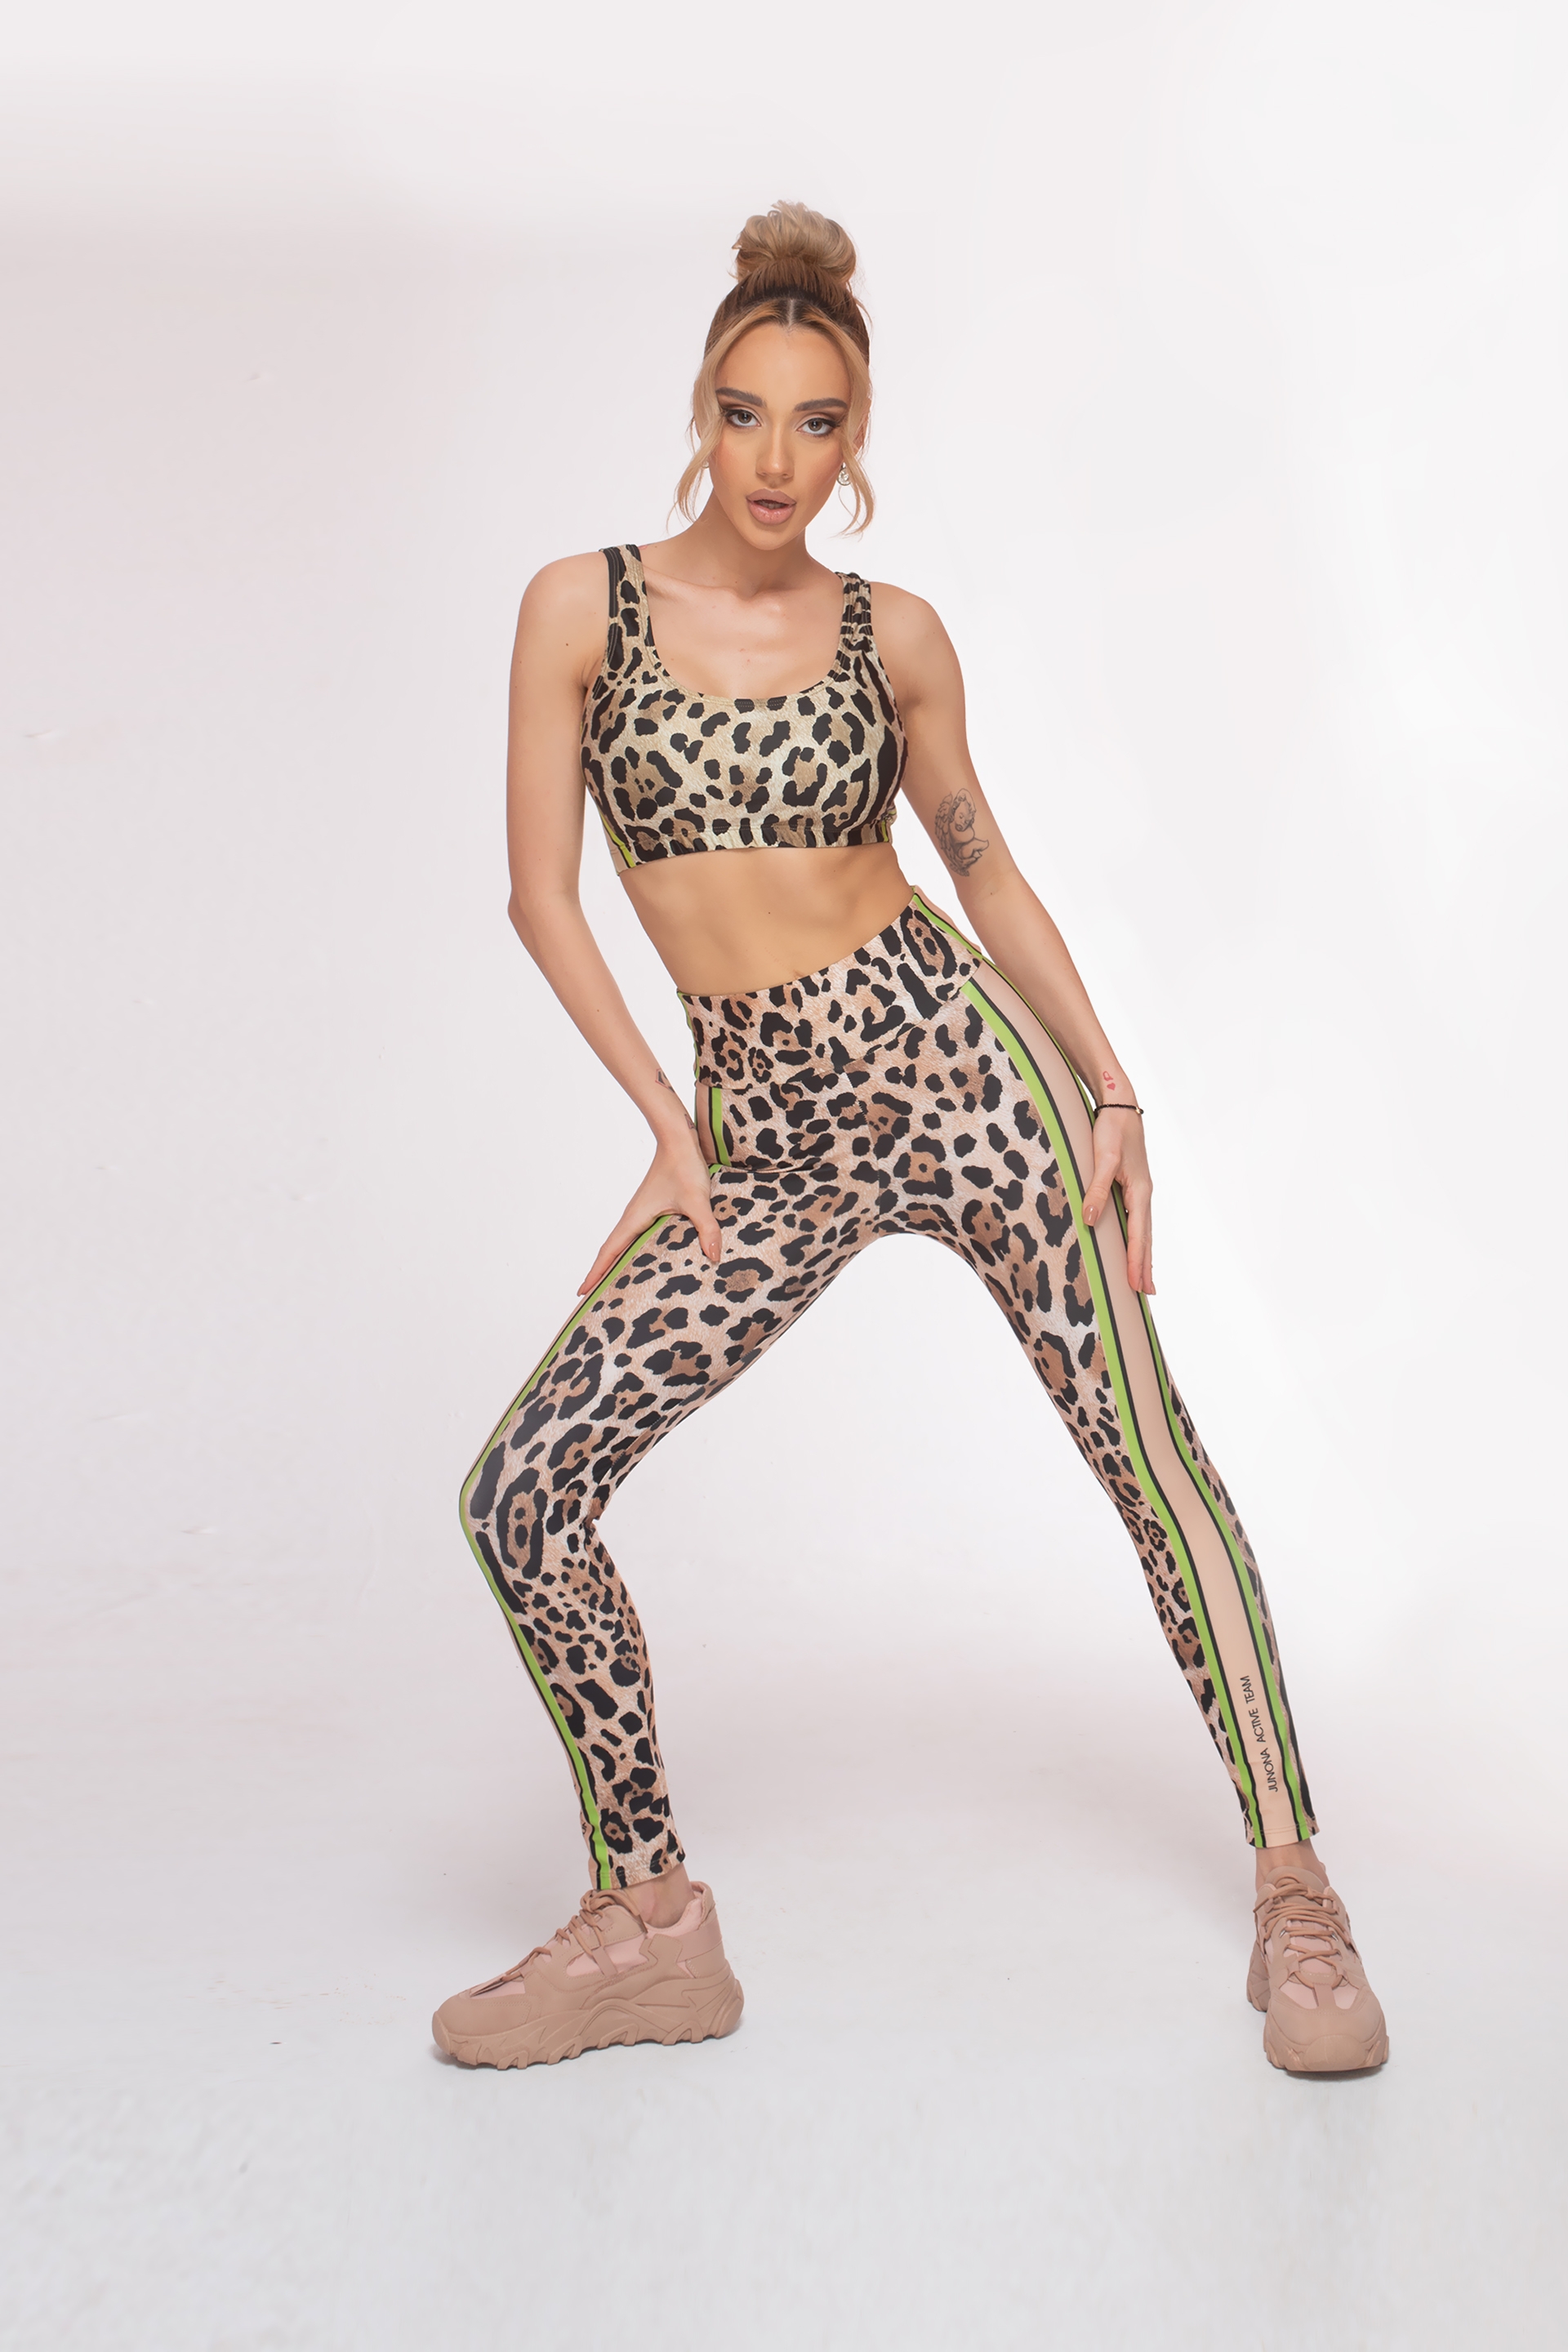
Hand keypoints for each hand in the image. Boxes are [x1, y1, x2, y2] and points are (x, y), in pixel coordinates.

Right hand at [578, 1126, 722, 1295]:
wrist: (679, 1139)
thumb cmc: (683, 1165)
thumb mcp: (697, 1199)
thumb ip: (706, 1228)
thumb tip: (712, 1256)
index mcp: (634, 1219)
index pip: (609, 1252)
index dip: (595, 1273)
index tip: (581, 1293)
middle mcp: (633, 1218)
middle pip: (611, 1252)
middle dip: (601, 1274)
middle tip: (592, 1299)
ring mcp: (641, 1213)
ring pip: (623, 1243)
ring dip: (616, 1263)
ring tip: (613, 1285)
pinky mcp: (652, 1209)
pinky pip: (637, 1235)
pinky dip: (632, 1250)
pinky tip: (644, 1259)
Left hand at [1081, 1108, 1153, 1294]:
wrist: (1120, 1105)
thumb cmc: (1112, 1130)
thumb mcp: (1103, 1159)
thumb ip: (1098, 1189)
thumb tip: (1093, 1220)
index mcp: (1140, 1192)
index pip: (1138, 1235)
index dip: (1136, 1261)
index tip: (1136, 1285)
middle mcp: (1144, 1195)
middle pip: (1146, 1238)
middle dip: (1145, 1266)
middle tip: (1146, 1294)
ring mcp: (1140, 1191)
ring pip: (1143, 1231)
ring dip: (1143, 1255)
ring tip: (1144, 1279)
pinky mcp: (1133, 1186)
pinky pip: (1137, 1220)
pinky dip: (1138, 1239)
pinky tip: (1134, 1246)